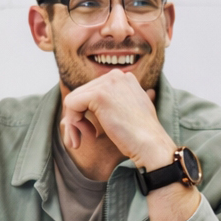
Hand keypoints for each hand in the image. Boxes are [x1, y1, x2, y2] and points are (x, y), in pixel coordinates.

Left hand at [59, 70, 174, 169]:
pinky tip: (87, 135)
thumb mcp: (127, 112)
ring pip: (73, 100)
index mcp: (124, 78)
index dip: (88, 112)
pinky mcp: (98, 95)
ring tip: (83, 138)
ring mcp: (108, 83)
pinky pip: (70, 104)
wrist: (150, 144)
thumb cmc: (140, 135)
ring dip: (74, 122)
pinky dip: (72, 122)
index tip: (94, 130)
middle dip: (78, 118)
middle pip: (81, 94)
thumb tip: (79, 114)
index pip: (92, 91)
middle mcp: (116, 75)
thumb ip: (110, 105)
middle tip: (85, 137)